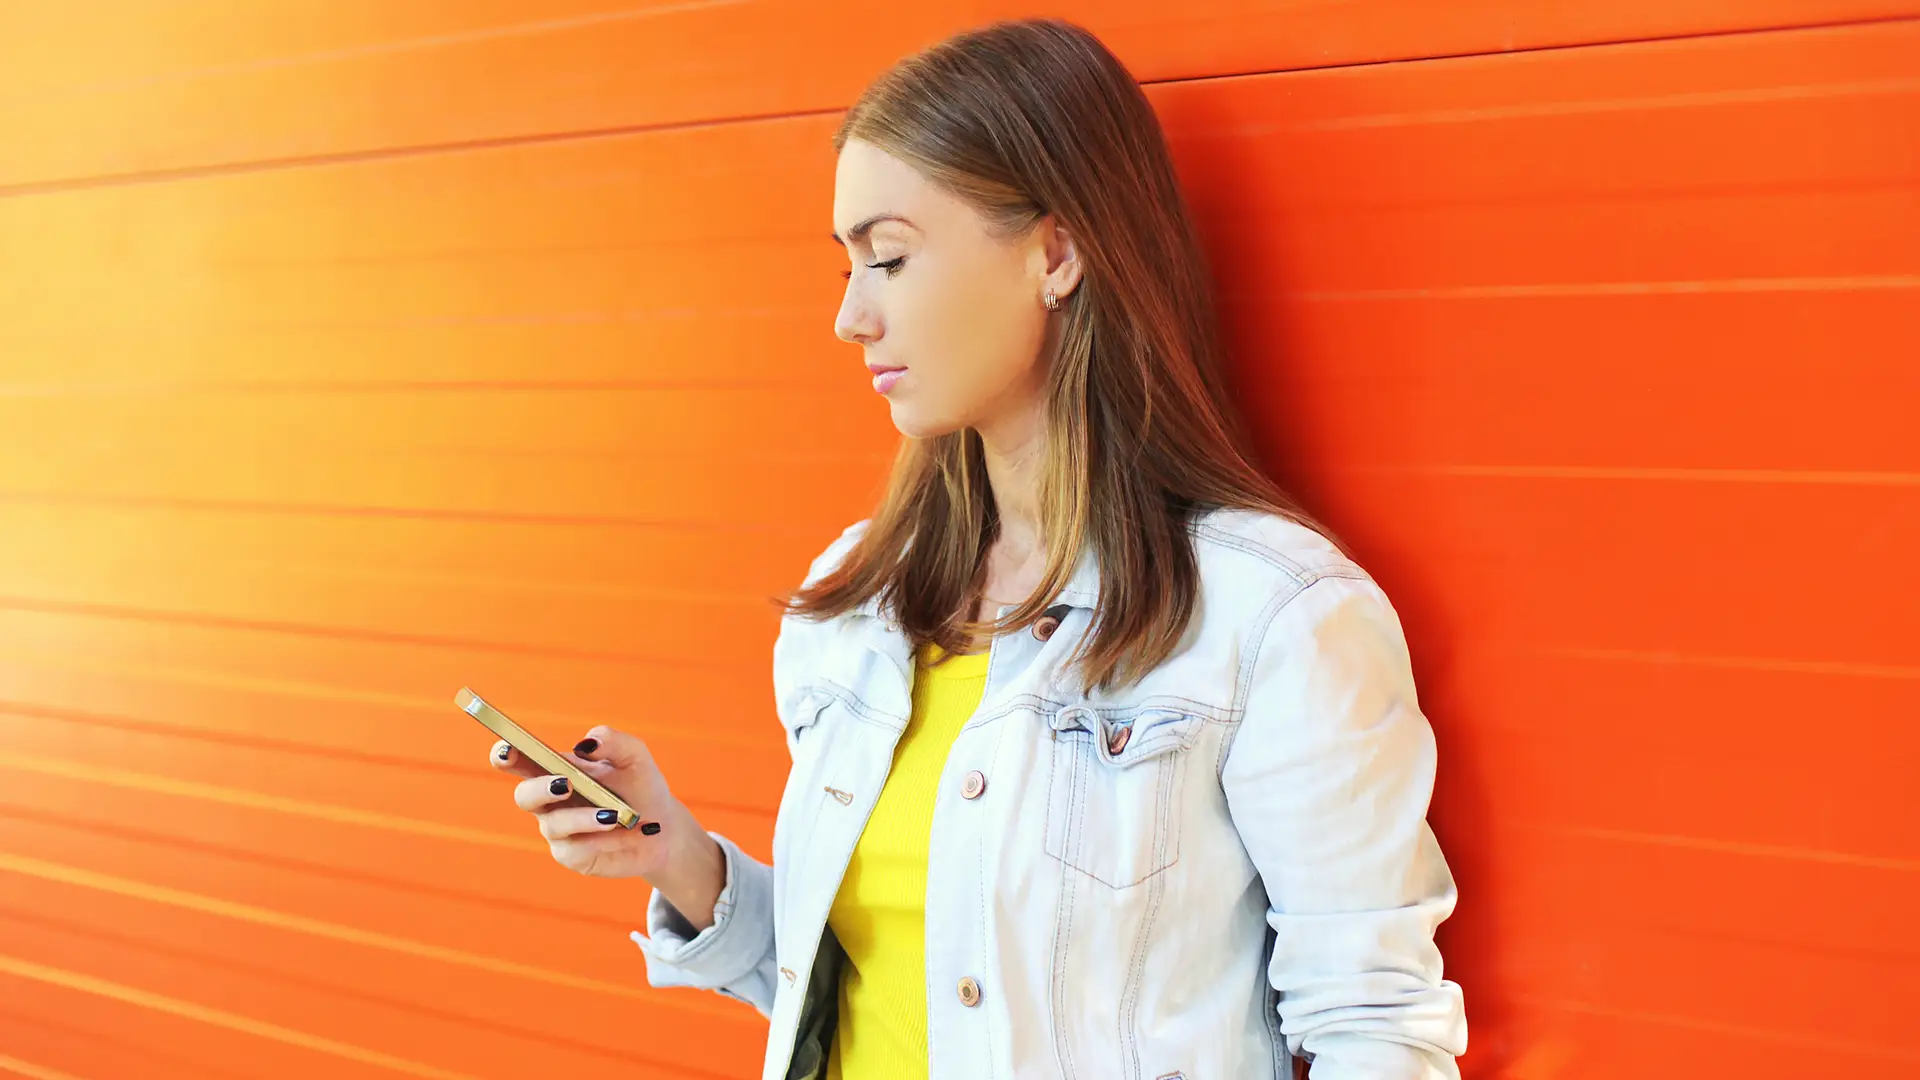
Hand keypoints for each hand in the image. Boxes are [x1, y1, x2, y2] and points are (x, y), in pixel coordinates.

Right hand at [489, 724, 694, 883]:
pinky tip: (629, 833)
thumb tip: (587, 743)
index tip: (507, 751)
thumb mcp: (634, 758)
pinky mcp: (572, 856)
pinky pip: (578, 849)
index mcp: (557, 770)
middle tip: (566, 784)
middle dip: (541, 789)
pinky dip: (606, 839)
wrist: (662, 827)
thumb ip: (613, 742)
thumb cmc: (641, 787)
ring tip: (615, 815)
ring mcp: (558, 830)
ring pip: (555, 824)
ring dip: (584, 818)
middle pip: (524, 796)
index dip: (505, 756)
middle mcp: (550, 801)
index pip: (520, 761)